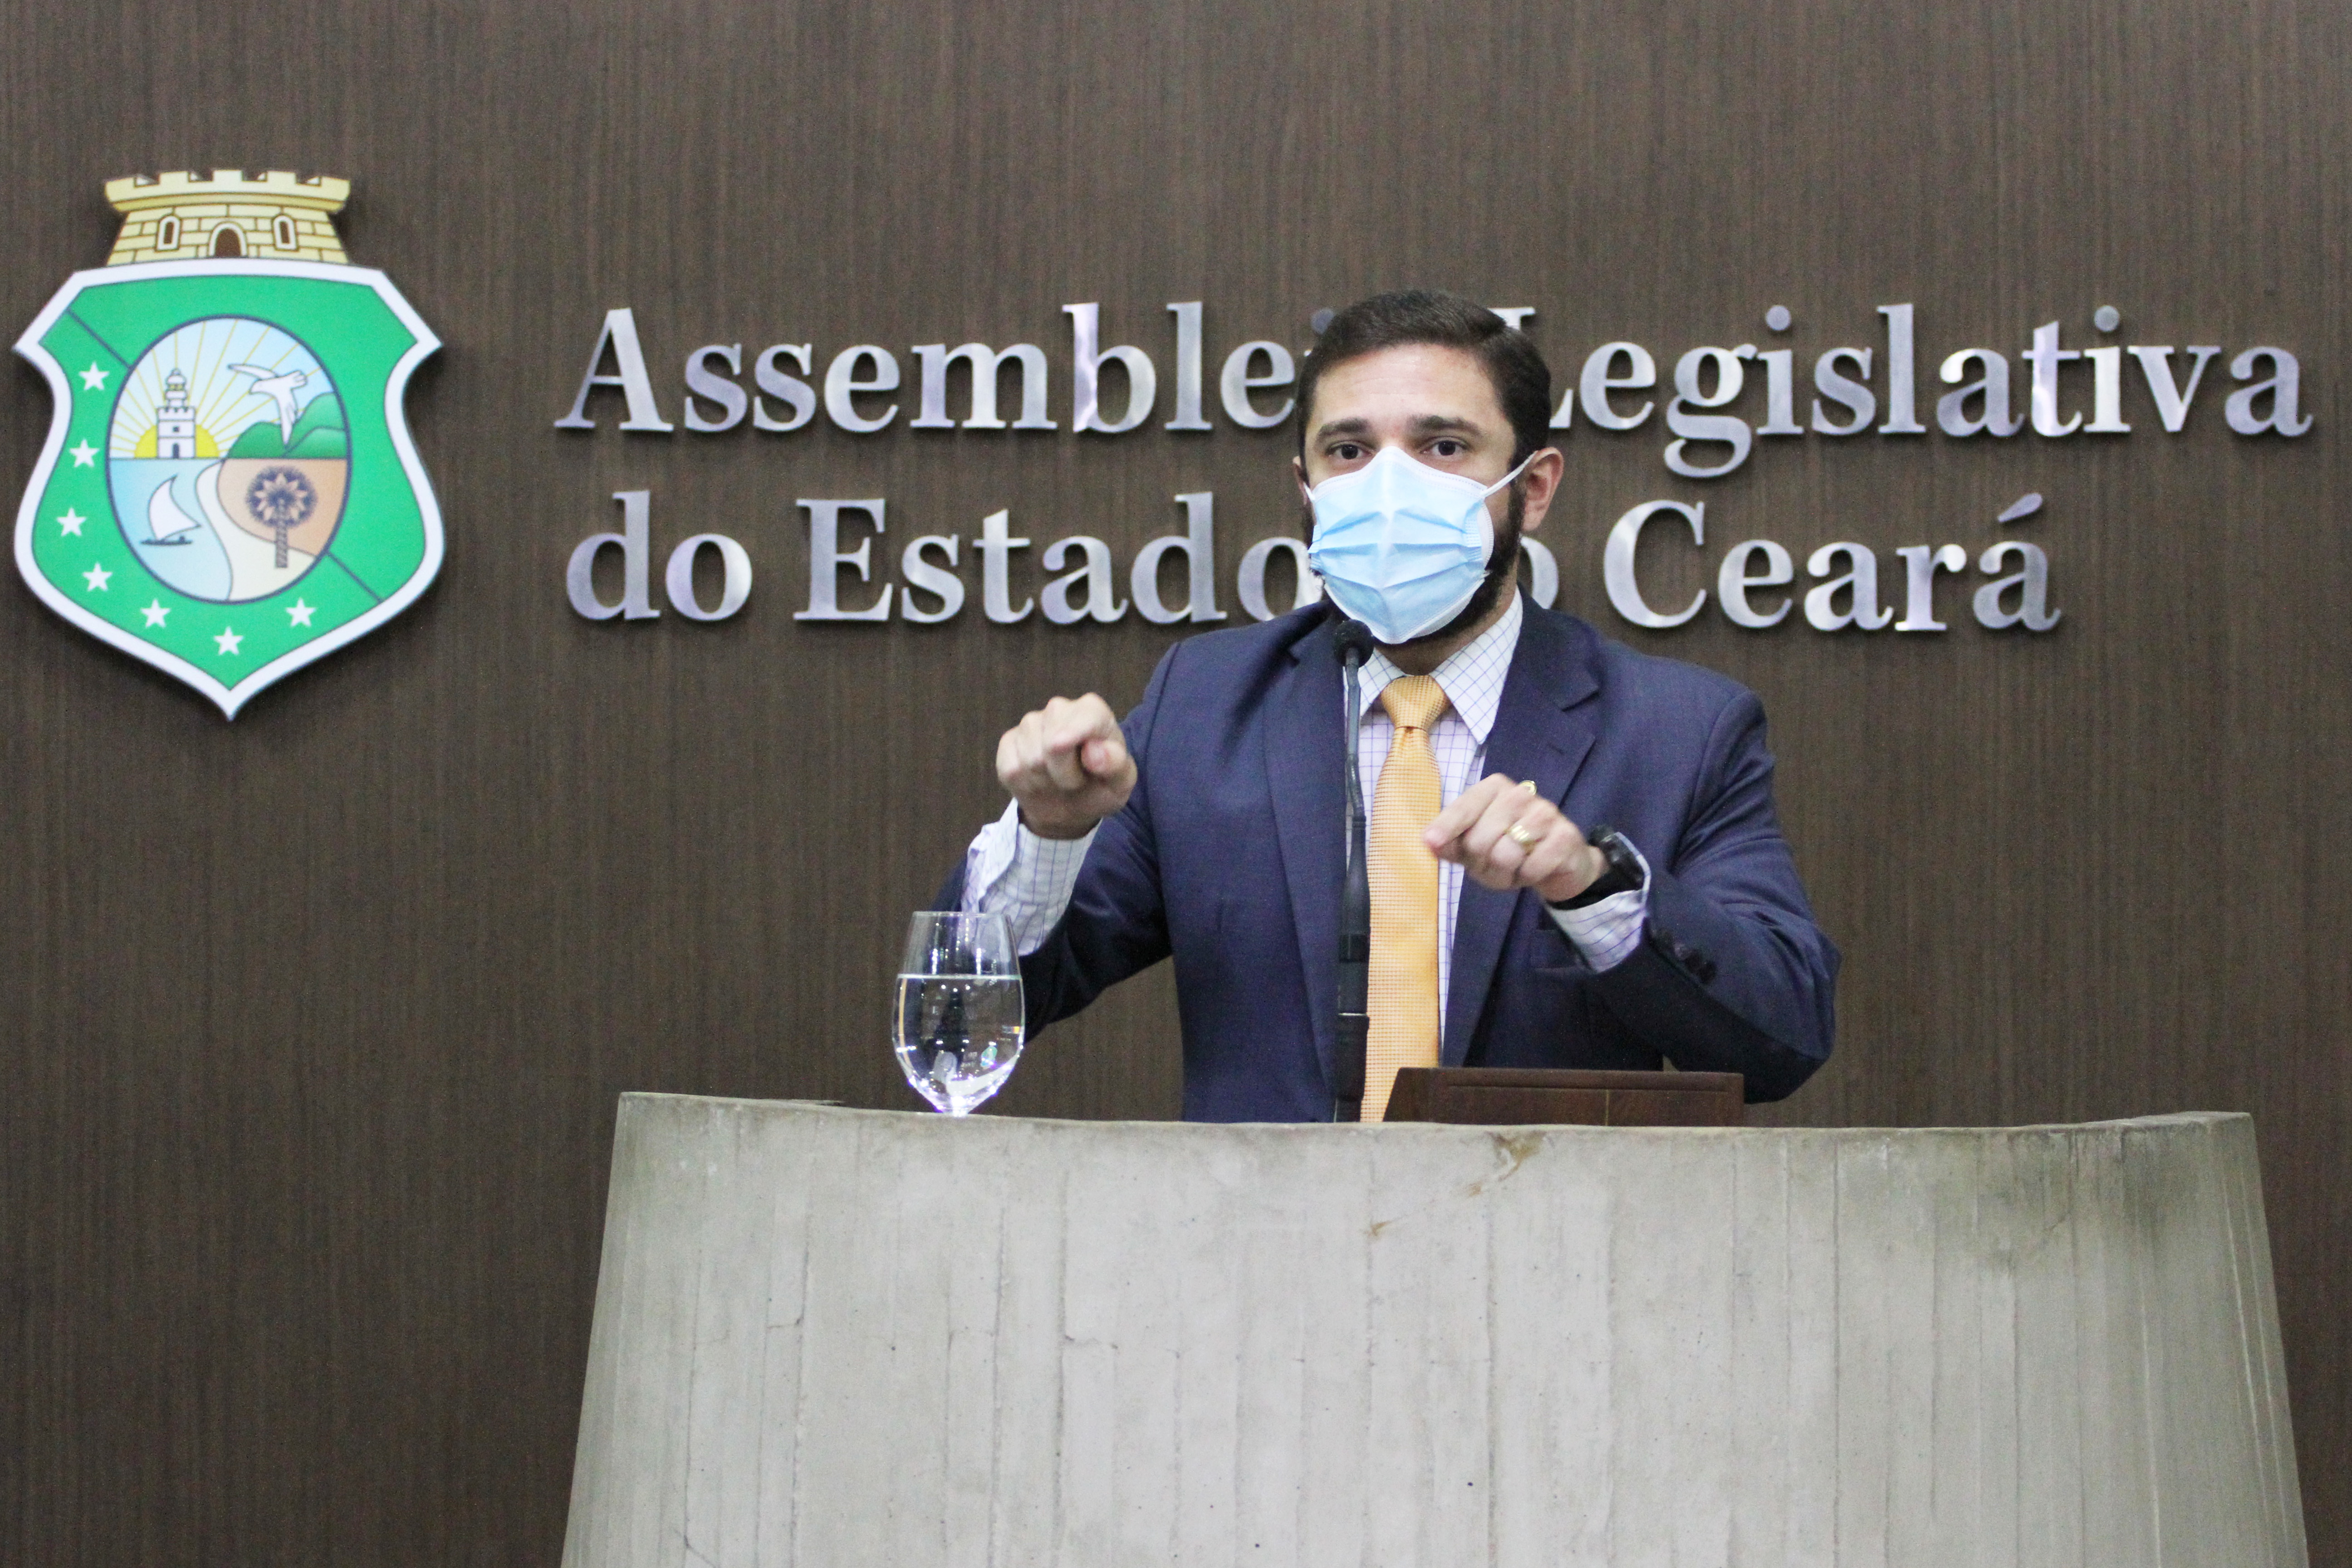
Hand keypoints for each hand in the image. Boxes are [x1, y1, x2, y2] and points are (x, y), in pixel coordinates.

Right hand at [995, 694, 1136, 840]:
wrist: (1070, 804)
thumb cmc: (1100, 786)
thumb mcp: (1121, 782)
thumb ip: (1116, 765)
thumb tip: (1094, 752)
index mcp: (1092, 710)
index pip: (1085, 719)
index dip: (1084, 752)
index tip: (1088, 766)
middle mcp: (1059, 708)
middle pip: (1053, 746)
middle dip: (1066, 775)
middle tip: (1077, 781)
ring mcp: (1030, 723)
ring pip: (1031, 761)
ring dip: (1047, 782)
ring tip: (1058, 781)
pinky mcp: (1008, 741)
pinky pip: (1012, 769)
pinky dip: (1026, 785)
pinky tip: (1038, 781)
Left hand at [1422, 774, 1607, 903]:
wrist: (1559, 862)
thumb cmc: (1509, 849)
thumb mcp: (1475, 848)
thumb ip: (1451, 844)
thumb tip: (1429, 841)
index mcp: (1493, 788)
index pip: (1463, 808)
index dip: (1446, 827)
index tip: (1431, 841)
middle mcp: (1519, 794)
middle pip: (1479, 840)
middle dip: (1482, 863)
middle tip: (1495, 864)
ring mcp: (1545, 812)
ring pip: (1505, 855)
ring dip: (1505, 873)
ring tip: (1515, 867)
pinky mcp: (1565, 836)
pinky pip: (1531, 867)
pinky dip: (1528, 877)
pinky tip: (1535, 868)